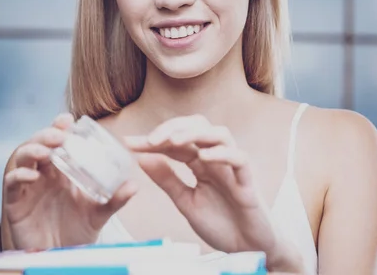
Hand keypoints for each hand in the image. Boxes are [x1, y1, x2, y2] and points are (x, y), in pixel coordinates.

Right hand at [2, 114, 137, 249]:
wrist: (62, 256)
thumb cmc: (78, 230)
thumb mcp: (100, 213)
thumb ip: (115, 199)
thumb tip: (134, 186)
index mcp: (62, 169)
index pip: (58, 141)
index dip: (60, 127)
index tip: (68, 119)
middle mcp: (44, 173)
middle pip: (39, 144)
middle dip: (46, 135)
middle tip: (59, 134)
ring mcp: (29, 187)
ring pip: (22, 158)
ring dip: (33, 150)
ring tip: (46, 152)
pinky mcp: (16, 203)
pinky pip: (12, 184)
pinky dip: (19, 176)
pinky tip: (31, 176)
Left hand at [125, 115, 303, 272]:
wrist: (248, 249)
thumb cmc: (222, 223)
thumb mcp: (186, 202)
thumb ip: (168, 180)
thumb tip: (143, 158)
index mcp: (200, 164)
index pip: (176, 142)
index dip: (153, 140)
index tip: (129, 142)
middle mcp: (216, 160)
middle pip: (198, 127)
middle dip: (173, 127)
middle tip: (150, 139)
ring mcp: (233, 168)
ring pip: (220, 134)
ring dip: (196, 134)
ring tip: (174, 141)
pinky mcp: (248, 181)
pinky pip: (240, 159)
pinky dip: (223, 153)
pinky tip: (204, 157)